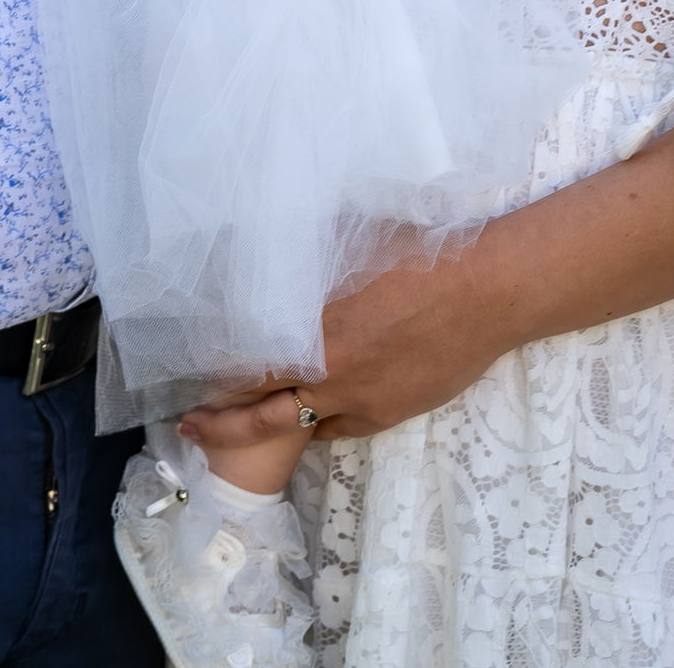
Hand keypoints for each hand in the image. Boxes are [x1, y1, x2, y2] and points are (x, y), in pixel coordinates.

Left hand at [182, 249, 509, 447]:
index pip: (251, 360)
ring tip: (235, 432)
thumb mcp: (353, 241)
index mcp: (313, 324)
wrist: (484, 290)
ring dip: (264, 428)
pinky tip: (308, 420)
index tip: (191, 372)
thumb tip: (279, 241)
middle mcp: (328, 369)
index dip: (218, 371)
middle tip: (189, 425)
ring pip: (296, 422)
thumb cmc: (420, 252)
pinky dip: (317, 425)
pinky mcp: (389, 412)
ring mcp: (360, 397)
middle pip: (261, 406)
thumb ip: (313, 255)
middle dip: (221, 420)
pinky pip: (339, 428)